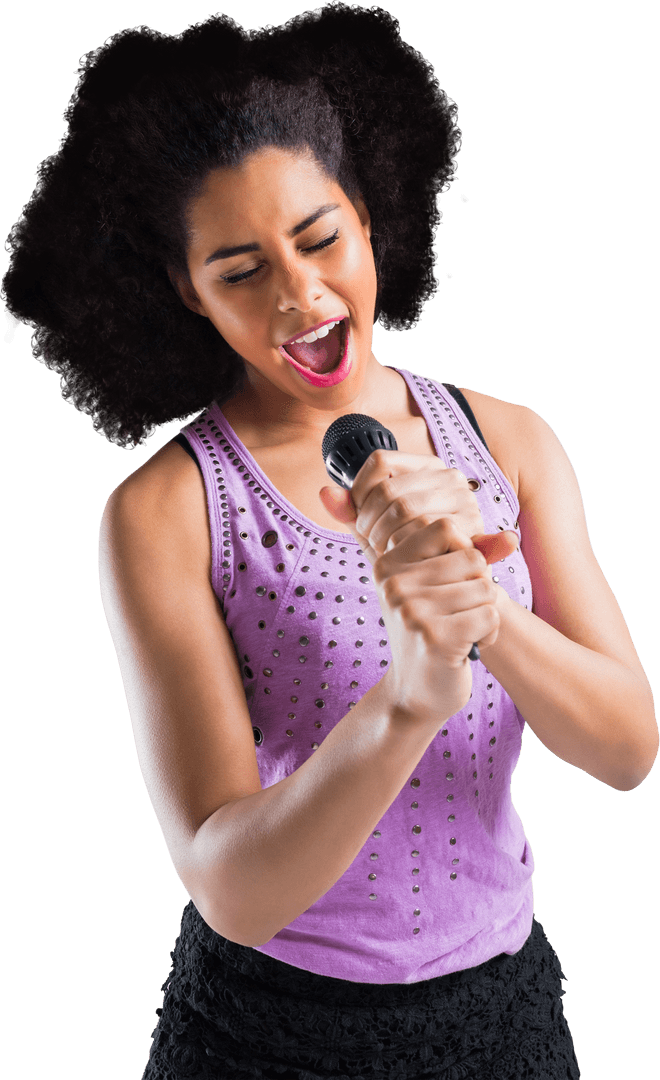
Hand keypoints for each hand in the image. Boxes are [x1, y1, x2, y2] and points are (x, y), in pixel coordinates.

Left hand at [319, 448, 515, 567]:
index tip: (360, 519)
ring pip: (405, 507)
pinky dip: (407, 547)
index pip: (380, 461)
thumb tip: (325, 493)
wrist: (445, 591)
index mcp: (426, 467)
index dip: (359, 491)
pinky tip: (404, 557)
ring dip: (386, 535)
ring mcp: (465, 501)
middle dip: (369, 520)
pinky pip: (424, 531)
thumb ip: (350, 510)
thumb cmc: (409, 554)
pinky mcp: (471, 527)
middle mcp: (451, 477)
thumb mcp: (374, 529)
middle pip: (389, 487)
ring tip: (387, 552)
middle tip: (372, 543)